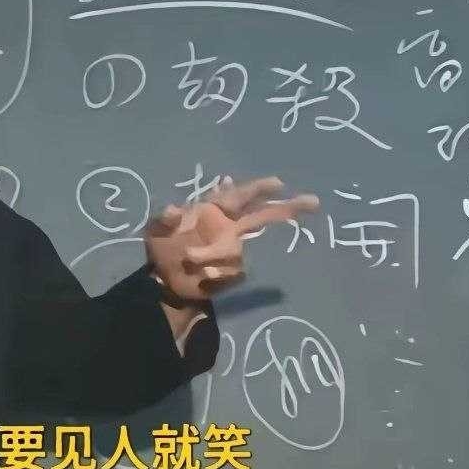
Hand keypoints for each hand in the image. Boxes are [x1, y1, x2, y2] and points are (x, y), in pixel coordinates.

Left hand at [145, 176, 319, 302]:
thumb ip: (164, 220)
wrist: (163, 284)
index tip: (279, 183)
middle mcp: (228, 228)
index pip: (240, 196)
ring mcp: (232, 250)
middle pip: (261, 216)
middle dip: (286, 208)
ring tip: (190, 260)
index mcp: (212, 211)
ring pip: (237, 251)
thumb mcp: (155, 232)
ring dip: (214, 256)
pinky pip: (235, 272)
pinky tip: (202, 276)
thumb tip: (174, 210)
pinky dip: (217, 274)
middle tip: (314, 201)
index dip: (258, 189)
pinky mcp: (232, 272)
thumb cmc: (161, 251)